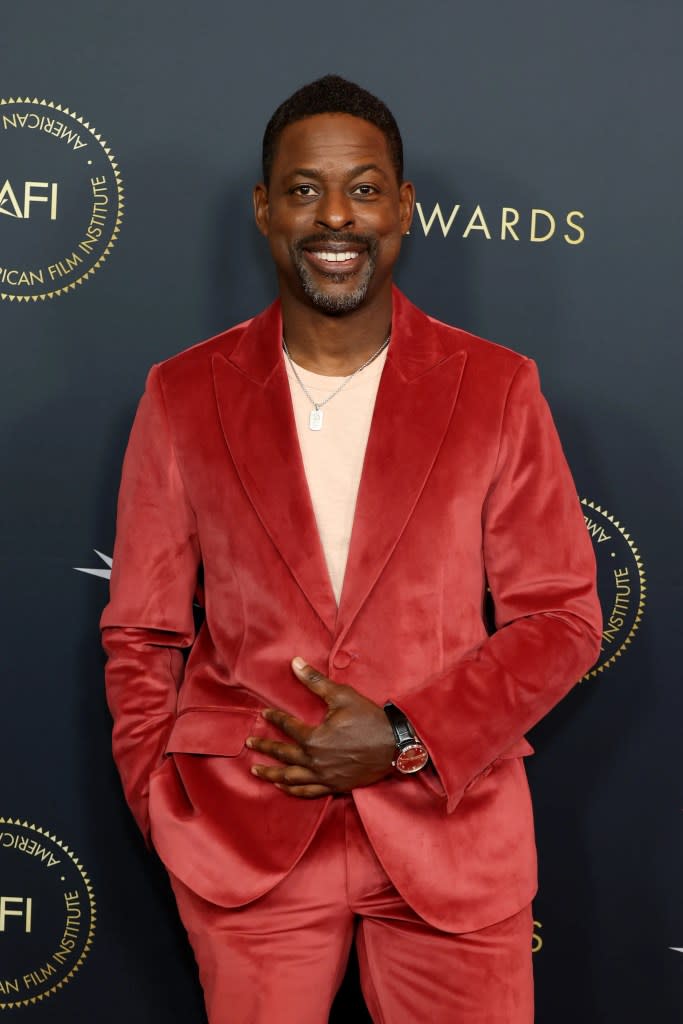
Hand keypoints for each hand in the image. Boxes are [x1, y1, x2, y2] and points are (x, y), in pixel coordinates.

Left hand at [246, 657, 395, 797]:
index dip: (274, 719)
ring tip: (257, 771)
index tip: (263, 715)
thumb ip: (315, 682)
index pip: (287, 726)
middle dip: (264, 749)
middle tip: (249, 745)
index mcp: (314, 738)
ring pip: (291, 778)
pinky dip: (293, 790)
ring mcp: (325, 776)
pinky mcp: (335, 786)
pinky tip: (283, 787)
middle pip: (283, 755)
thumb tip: (295, 663)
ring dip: (272, 774)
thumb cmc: (369, 719)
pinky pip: (308, 791)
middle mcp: (315, 760)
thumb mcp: (342, 696)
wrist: (396, 746)